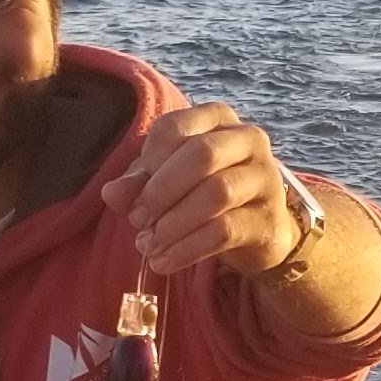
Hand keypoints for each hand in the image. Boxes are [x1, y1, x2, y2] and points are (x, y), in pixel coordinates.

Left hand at [99, 104, 306, 277]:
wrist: (258, 229)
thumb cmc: (204, 192)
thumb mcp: (167, 181)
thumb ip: (138, 183)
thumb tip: (112, 194)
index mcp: (218, 119)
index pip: (175, 127)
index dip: (148, 161)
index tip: (133, 194)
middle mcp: (248, 139)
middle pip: (201, 155)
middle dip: (160, 191)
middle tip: (137, 220)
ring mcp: (264, 179)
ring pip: (216, 194)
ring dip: (173, 223)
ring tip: (149, 245)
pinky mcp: (268, 219)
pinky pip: (225, 231)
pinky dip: (188, 249)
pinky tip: (165, 261)